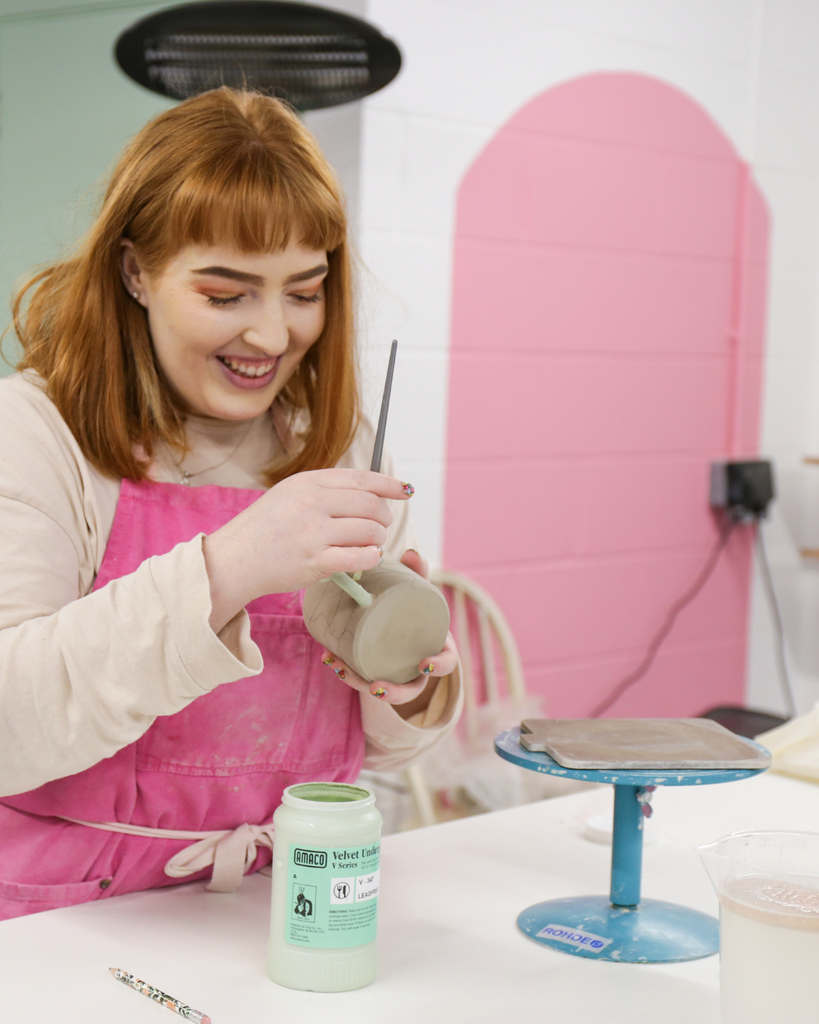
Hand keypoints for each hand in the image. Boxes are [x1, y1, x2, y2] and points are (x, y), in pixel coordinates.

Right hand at [204, 469, 412, 631]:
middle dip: (383, 518)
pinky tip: (367, 558)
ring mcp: (313, 532)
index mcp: (307, 482)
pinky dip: (370, 558)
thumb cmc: (264, 529)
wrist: (232, 560)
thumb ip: (325, 491)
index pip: (361, 478)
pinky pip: (359, 557)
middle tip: (378, 527)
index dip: (388, 485)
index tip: (406, 491)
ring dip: (377, 540)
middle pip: (371, 504)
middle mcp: (312, 502)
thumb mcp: (289, 495)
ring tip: (369, 545)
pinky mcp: (315, 561)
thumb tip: (369, 493)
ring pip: (370, 531)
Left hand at [320, 549, 458, 717]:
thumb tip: (411, 552)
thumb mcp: (418, 592)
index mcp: (435, 645)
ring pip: (382, 689)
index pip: (447, 662)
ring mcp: (397, 673)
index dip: (439, 666)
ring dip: (359, 683)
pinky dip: (346, 671)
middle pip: (413, 689)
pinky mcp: (376, 671)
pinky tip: (330, 659)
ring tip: (340, 669)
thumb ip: (417, 573)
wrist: (402, 621)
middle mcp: (418, 666)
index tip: (424, 664)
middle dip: (395, 693)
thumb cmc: (414, 608)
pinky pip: (362, 677)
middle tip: (375, 687)